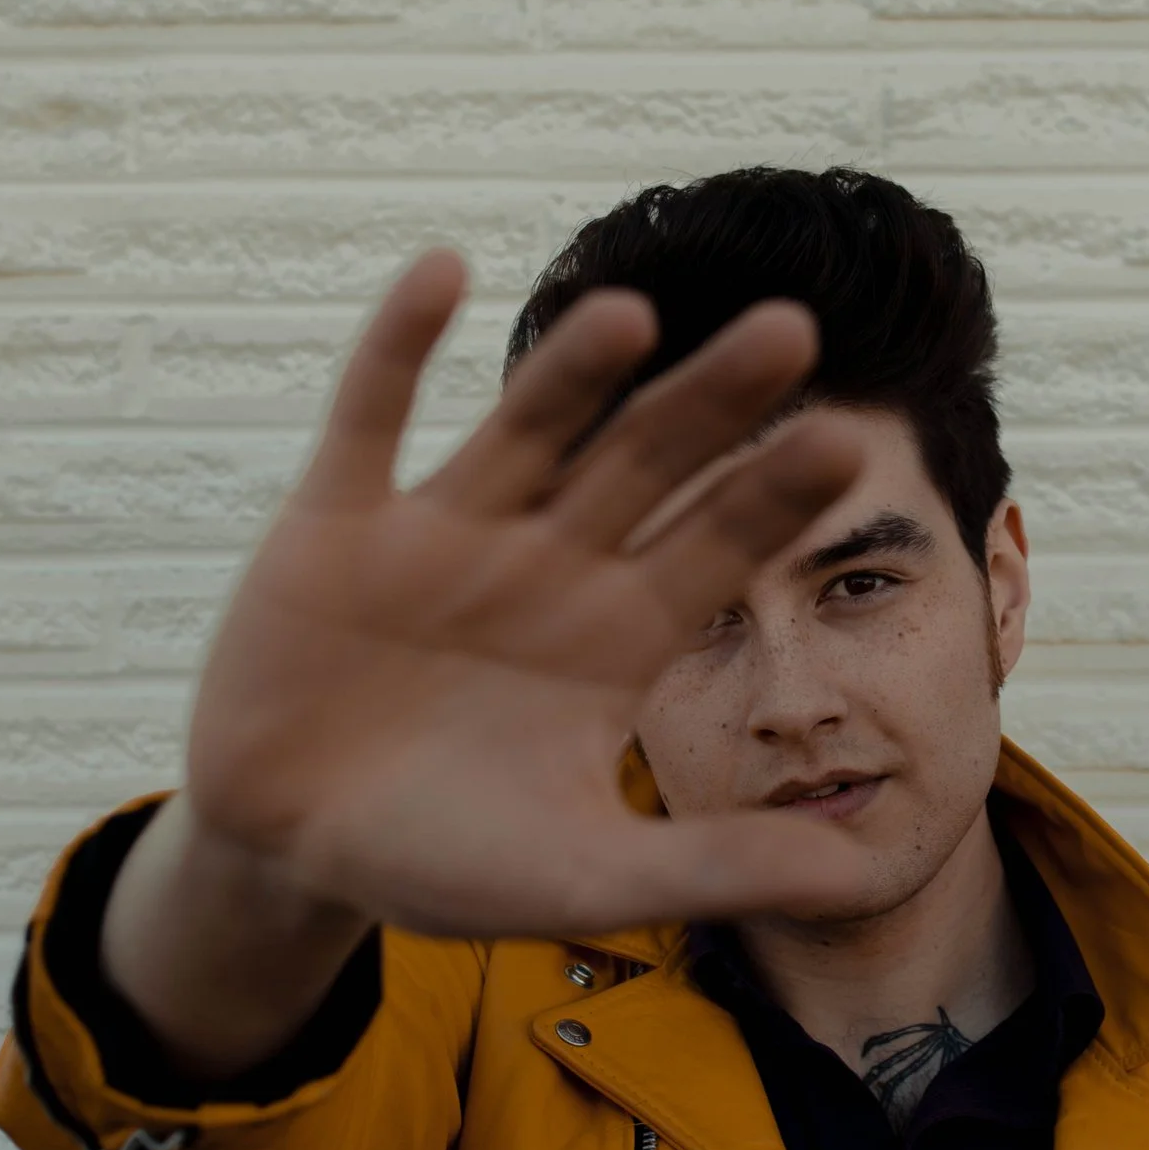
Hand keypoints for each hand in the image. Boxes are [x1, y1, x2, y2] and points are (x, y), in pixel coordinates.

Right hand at [176, 249, 868, 939]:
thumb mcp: (588, 877)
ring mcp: (444, 532)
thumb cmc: (447, 859)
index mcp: (617, 635)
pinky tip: (442, 269)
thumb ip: (715, 867)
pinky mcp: (337, 524)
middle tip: (791, 329)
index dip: (772, 495)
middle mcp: (547, 563)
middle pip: (645, 464)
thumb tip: (860, 879)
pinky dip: (400, 348)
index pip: (716, 546)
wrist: (288, 853)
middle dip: (710, 403)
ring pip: (526, 430)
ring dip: (573, 371)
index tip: (845, 444)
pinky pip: (371, 420)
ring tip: (633, 315)